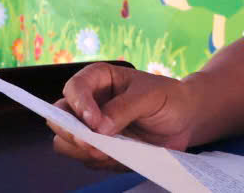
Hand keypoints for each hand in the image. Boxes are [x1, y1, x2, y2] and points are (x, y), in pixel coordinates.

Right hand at [48, 63, 198, 170]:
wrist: (185, 120)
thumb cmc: (168, 98)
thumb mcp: (151, 96)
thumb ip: (124, 108)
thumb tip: (99, 127)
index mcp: (98, 80)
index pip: (74, 89)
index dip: (78, 105)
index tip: (93, 121)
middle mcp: (89, 104)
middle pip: (59, 118)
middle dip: (72, 132)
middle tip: (94, 144)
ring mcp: (92, 129)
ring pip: (66, 143)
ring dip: (83, 151)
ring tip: (109, 152)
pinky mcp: (100, 150)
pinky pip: (86, 161)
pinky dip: (99, 162)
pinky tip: (120, 157)